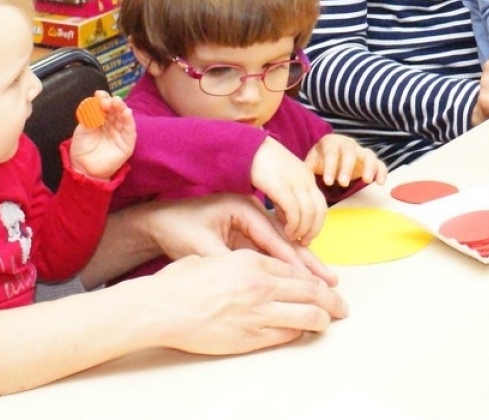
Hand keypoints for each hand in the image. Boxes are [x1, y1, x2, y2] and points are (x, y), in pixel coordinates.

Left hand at [67, 92, 134, 179]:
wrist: (82, 168)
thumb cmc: (82, 148)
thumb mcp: (83, 128)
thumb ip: (90, 115)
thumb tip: (96, 100)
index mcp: (102, 120)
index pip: (105, 106)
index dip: (103, 99)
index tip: (99, 94)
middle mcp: (112, 124)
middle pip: (116, 110)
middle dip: (113, 103)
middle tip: (108, 100)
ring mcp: (120, 133)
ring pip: (124, 118)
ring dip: (122, 108)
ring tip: (117, 102)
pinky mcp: (127, 143)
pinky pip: (130, 130)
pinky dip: (129, 121)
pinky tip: (127, 113)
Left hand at [131, 192, 336, 285]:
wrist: (157, 221)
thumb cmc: (176, 229)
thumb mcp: (201, 246)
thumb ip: (227, 262)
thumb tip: (251, 281)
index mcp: (243, 207)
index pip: (274, 237)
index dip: (293, 260)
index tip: (310, 280)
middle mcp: (252, 211)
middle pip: (286, 239)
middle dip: (309, 261)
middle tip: (331, 280)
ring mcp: (250, 223)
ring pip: (282, 247)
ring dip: (302, 264)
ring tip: (326, 280)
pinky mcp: (246, 234)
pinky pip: (271, 252)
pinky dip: (287, 266)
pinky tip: (303, 280)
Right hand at [140, 249, 346, 355]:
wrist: (161, 308)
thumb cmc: (180, 282)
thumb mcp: (215, 257)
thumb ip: (242, 262)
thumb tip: (260, 269)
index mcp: (252, 261)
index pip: (297, 269)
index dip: (315, 278)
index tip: (324, 285)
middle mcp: (261, 285)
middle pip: (312, 291)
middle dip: (332, 300)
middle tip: (342, 307)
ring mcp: (258, 312)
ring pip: (308, 315)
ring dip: (323, 319)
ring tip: (329, 321)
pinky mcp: (250, 336)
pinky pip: (287, 334)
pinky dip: (299, 332)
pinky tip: (302, 332)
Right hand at [250, 138, 328, 245]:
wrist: (247, 147)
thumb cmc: (260, 164)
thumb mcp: (280, 180)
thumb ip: (286, 197)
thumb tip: (286, 218)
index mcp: (307, 176)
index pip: (321, 205)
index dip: (317, 223)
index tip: (307, 235)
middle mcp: (306, 179)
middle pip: (320, 211)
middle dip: (314, 230)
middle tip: (303, 242)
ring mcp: (295, 182)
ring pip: (309, 213)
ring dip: (302, 230)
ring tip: (292, 238)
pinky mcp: (282, 186)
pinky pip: (294, 211)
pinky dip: (293, 224)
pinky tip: (286, 231)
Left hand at [305, 134, 386, 187]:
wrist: (331, 156)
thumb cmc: (320, 160)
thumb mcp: (311, 161)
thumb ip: (306, 167)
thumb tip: (297, 175)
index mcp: (331, 142)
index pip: (331, 152)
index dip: (330, 166)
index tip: (328, 182)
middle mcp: (347, 144)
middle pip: (350, 152)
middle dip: (347, 167)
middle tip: (343, 183)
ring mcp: (361, 151)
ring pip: (368, 154)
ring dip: (369, 167)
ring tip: (367, 181)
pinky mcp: (370, 160)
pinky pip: (380, 163)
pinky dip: (381, 171)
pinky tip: (380, 183)